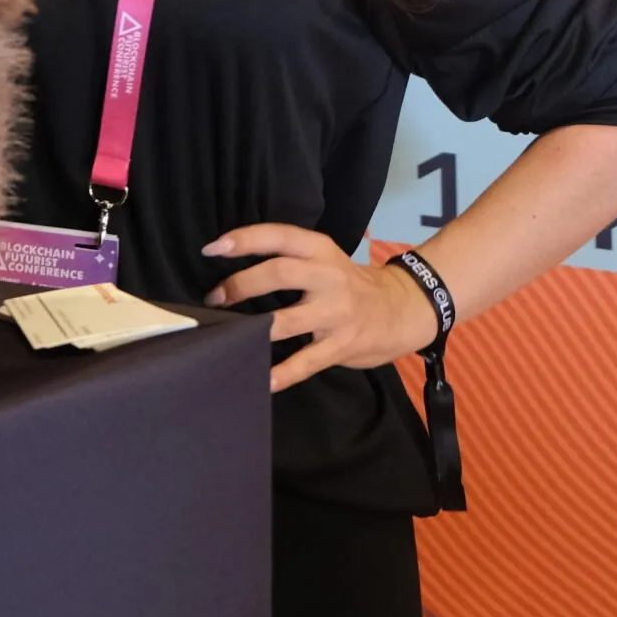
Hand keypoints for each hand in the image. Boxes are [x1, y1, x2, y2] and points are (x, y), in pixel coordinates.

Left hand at [202, 224, 442, 393]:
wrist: (404, 309)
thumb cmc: (351, 284)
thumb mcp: (327, 259)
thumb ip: (291, 259)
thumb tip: (234, 270)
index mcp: (321, 250)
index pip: (279, 236)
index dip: (244, 240)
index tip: (212, 248)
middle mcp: (328, 276)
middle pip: (279, 272)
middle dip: (241, 284)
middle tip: (215, 298)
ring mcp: (337, 313)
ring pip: (288, 320)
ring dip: (254, 329)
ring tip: (228, 337)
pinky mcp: (343, 345)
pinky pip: (307, 361)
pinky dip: (283, 373)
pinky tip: (263, 380)